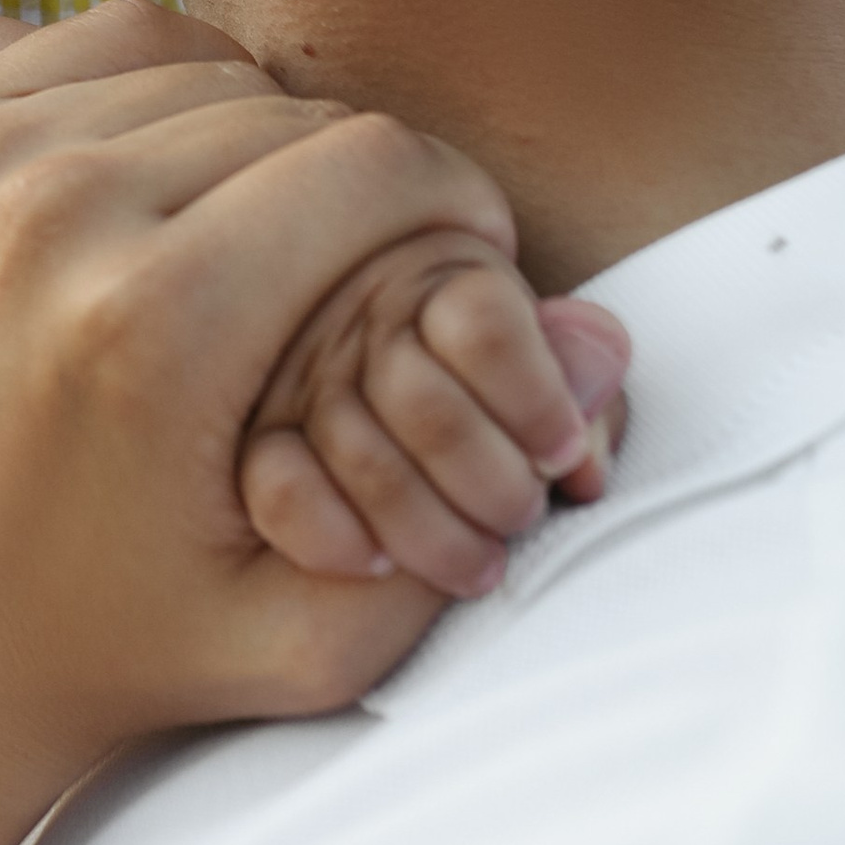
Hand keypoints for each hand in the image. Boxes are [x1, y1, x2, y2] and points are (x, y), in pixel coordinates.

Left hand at [0, 5, 549, 844]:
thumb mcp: (312, 636)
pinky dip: (176, 92)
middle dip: (367, 185)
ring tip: (289, 236)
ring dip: (272, 139)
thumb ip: (478, 507)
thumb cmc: (132, 643)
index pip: (376, 166)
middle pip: (298, 116)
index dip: (452, 204)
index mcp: (155, 322)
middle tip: (378, 264)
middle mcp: (58, 214)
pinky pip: (115, 45)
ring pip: (211, 69)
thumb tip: (605, 342)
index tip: (463, 254)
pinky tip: (195, 182)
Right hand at [243, 232, 628, 598]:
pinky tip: (374, 562)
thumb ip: (571, 366)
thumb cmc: (491, 412)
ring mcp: (297, 382)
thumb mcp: (547, 375)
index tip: (564, 456)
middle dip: (492, 484)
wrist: (372, 464)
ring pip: (358, 453)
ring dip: (431, 532)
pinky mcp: (248, 446)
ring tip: (479, 565)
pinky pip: (281, 486)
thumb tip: (597, 358)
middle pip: (426, 404)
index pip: (483, 323)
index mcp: (436, 279)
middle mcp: (359, 321)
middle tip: (522, 518)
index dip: (538, 400)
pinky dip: (332, 535)